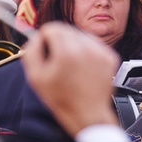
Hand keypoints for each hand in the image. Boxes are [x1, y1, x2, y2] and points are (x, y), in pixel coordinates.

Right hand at [22, 22, 119, 136]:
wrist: (88, 114)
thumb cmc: (64, 100)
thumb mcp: (36, 77)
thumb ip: (32, 52)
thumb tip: (36, 37)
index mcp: (67, 52)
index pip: (52, 27)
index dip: (45, 38)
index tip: (45, 47)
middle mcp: (86, 49)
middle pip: (66, 29)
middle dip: (58, 40)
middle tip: (57, 59)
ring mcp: (100, 52)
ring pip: (81, 35)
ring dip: (73, 44)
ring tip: (70, 64)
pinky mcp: (110, 56)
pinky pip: (93, 44)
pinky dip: (86, 50)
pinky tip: (82, 66)